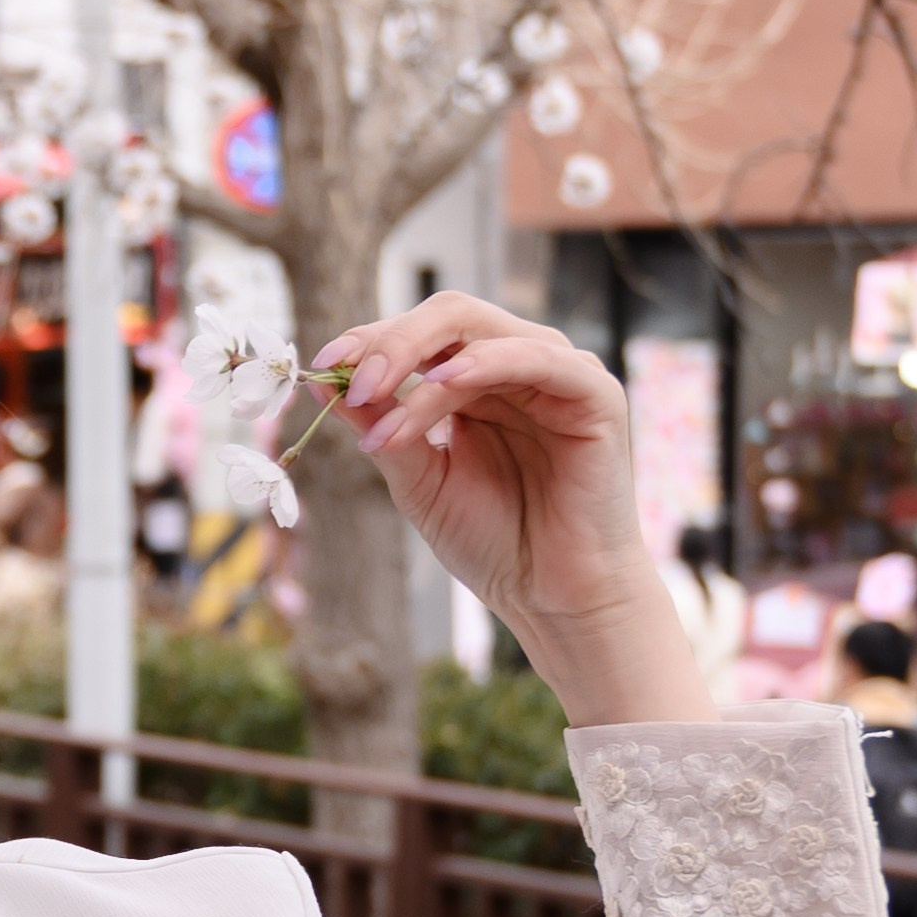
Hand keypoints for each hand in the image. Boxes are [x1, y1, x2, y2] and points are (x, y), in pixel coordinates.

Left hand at [308, 293, 712, 727]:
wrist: (553, 599)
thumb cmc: (493, 543)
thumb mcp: (419, 479)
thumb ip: (381, 425)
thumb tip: (322, 379)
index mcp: (476, 383)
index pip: (419, 335)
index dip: (369, 341)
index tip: (321, 364)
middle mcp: (516, 367)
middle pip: (449, 317)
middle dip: (391, 343)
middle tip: (352, 382)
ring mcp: (557, 375)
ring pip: (482, 333)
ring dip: (421, 359)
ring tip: (378, 399)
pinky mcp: (595, 395)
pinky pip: (539, 358)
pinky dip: (488, 361)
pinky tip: (447, 379)